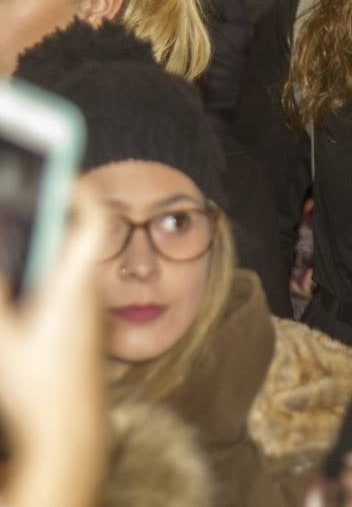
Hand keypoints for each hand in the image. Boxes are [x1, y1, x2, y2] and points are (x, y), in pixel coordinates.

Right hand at [0, 207, 109, 506]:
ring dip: (40, 240)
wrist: (71, 434)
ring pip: (66, 259)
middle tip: (18, 189)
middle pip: (74, 234)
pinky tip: (15, 271)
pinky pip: (62, 281)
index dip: (77, 186)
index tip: (51, 167)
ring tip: (13, 220)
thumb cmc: (39, 389)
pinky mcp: (77, 326)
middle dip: (45, 209)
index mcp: (75, 284)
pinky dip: (40, 268)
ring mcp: (85, 308)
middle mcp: (87, 291)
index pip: (93, 219)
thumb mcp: (2, 339)